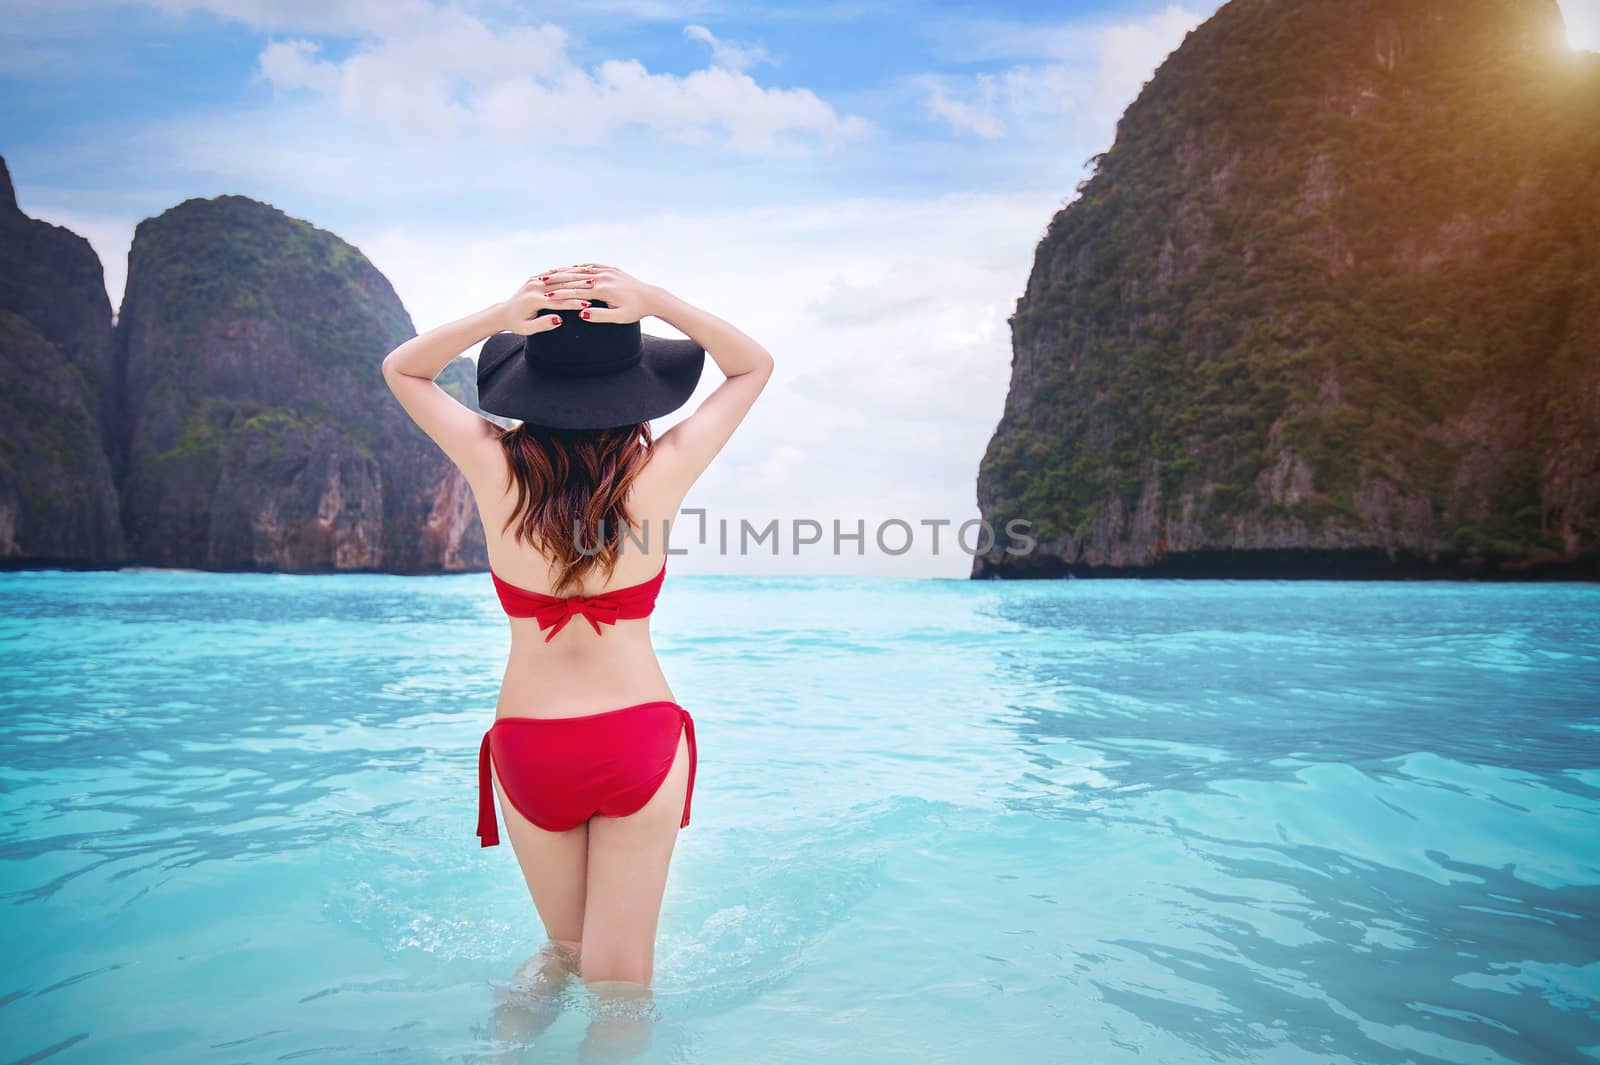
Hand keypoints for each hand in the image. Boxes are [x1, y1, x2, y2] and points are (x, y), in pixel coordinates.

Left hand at [497, 273, 590, 335]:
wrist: (504, 312)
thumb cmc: (517, 324)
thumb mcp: (527, 329)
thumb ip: (543, 324)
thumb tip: (559, 320)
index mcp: (533, 300)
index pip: (558, 301)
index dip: (574, 303)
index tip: (588, 305)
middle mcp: (534, 287)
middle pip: (561, 287)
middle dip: (578, 287)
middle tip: (595, 287)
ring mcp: (534, 281)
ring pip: (559, 278)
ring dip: (575, 277)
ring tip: (592, 278)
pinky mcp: (536, 278)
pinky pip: (554, 275)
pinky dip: (567, 274)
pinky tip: (580, 273)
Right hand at [530, 263, 662, 324]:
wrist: (651, 297)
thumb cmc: (635, 311)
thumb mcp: (618, 317)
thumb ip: (600, 316)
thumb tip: (582, 313)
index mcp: (603, 289)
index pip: (576, 291)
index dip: (560, 294)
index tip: (545, 296)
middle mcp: (603, 276)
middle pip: (575, 278)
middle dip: (558, 280)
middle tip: (540, 281)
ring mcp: (607, 270)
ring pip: (581, 270)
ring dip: (566, 271)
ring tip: (550, 273)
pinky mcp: (611, 269)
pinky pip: (591, 266)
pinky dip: (579, 267)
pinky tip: (570, 268)